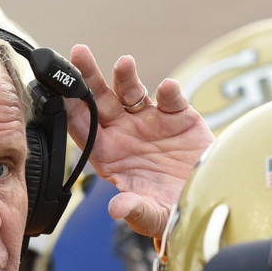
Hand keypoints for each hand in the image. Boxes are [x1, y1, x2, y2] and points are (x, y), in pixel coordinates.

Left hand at [66, 46, 208, 245]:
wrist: (210, 202)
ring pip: (131, 93)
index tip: (60, 91)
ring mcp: (151, 122)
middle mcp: (126, 135)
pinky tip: (167, 88)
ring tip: (124, 64)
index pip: (84, 130)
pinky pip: (171, 99)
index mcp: (110, 157)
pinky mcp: (179, 116)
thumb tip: (116, 208)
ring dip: (126, 77)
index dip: (72, 110)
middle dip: (88, 78)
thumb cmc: (172, 213)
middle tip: (79, 54)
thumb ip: (136, 209)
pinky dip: (169, 92)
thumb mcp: (153, 216)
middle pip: (101, 102)